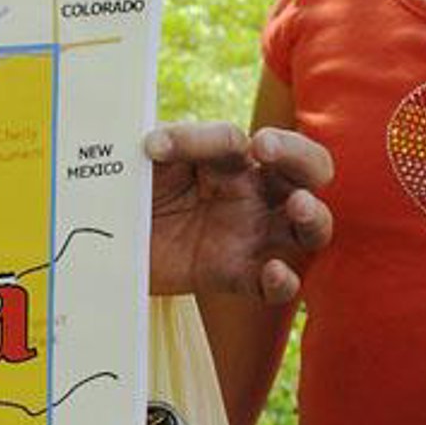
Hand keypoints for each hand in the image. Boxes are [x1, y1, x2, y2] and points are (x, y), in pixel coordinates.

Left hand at [144, 119, 332, 301]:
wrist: (111, 239)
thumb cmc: (137, 188)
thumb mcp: (149, 159)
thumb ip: (160, 146)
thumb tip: (155, 143)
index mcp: (239, 159)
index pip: (260, 141)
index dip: (239, 138)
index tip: (225, 143)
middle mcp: (256, 194)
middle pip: (308, 172)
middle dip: (304, 159)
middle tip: (272, 153)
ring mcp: (252, 237)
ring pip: (309, 229)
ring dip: (314, 217)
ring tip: (299, 208)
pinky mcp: (236, 276)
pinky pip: (275, 286)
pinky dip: (283, 282)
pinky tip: (274, 272)